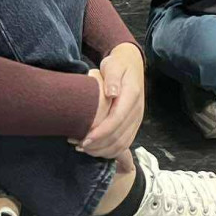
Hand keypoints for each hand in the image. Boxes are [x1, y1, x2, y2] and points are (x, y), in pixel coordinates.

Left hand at [72, 43, 144, 159]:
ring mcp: (137, 119)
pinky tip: (95, 149)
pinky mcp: (134, 125)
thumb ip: (112, 78)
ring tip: (83, 148)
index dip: (100, 133)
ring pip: (122, 144)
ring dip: (102, 150)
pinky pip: (124, 144)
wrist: (131, 64)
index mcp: (132, 95)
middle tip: (78, 145)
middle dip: (98, 145)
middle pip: (119, 136)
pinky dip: (109, 151)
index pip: (117, 120)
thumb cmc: (118, 64)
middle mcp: (137, 110)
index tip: (84, 139)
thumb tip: (112, 93)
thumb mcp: (113, 65)